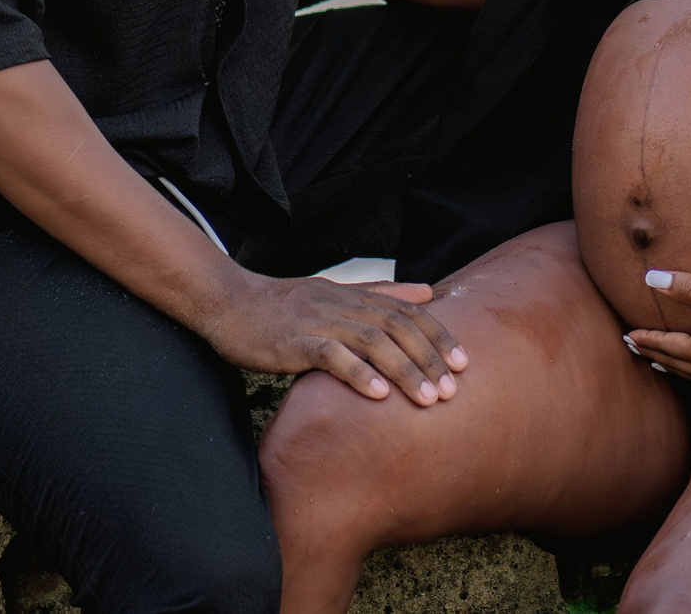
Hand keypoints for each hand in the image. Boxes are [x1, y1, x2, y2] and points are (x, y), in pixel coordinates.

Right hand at [200, 272, 468, 407]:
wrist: (228, 301)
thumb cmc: (282, 304)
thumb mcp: (334, 294)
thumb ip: (380, 293)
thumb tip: (426, 290)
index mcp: (353, 295)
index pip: (407, 312)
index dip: (437, 336)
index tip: (463, 364)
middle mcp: (342, 304)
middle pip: (396, 327)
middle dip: (428, 358)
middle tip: (451, 390)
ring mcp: (318, 321)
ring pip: (371, 341)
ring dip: (403, 370)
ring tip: (426, 399)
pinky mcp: (293, 340)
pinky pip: (330, 356)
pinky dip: (357, 373)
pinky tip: (378, 396)